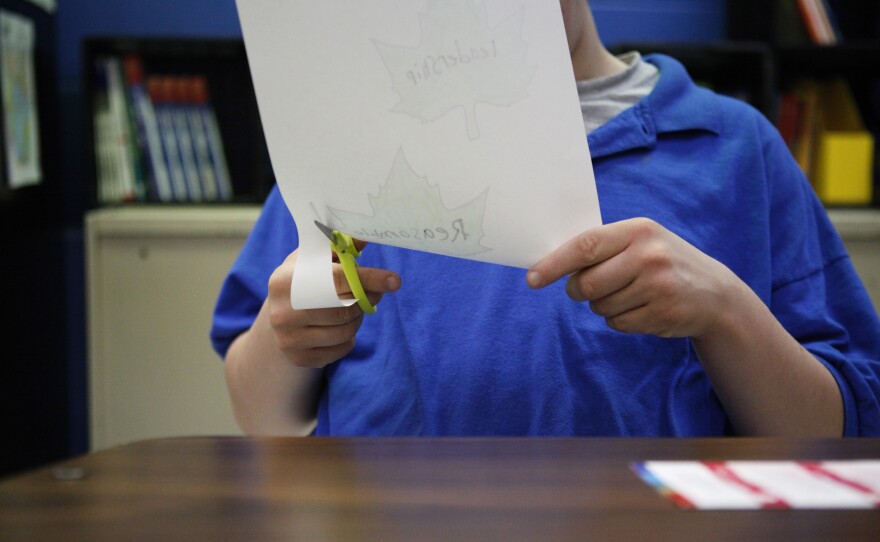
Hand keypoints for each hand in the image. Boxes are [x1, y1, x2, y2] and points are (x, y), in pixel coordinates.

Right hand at [266, 246, 400, 367]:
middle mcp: (282, 312)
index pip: (337, 279)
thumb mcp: (314, 259)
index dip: (368, 279)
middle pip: (344, 308)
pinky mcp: (299, 358)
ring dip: (358, 319)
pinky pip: (342, 349)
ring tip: (352, 308)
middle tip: (373, 293)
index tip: (394, 280)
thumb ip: (340, 247)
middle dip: (366, 299)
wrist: (279, 317)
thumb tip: (366, 236)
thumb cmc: (303, 280)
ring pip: (345, 331)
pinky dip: (350, 338)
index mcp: (285, 280)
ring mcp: (288, 338)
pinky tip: (340, 327)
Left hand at [526, 218, 737, 338]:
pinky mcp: (663, 313)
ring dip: (605, 305)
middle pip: (588, 283)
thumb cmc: (662, 263)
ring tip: (631, 294)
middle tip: (589, 288)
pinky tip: (643, 308)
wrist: (715, 293)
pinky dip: (621, 320)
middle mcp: (649, 256)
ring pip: (600, 306)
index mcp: (638, 230)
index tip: (532, 278)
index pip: (586, 245)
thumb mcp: (641, 242)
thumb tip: (550, 263)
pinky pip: (617, 323)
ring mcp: (658, 286)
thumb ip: (603, 248)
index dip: (554, 263)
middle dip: (580, 291)